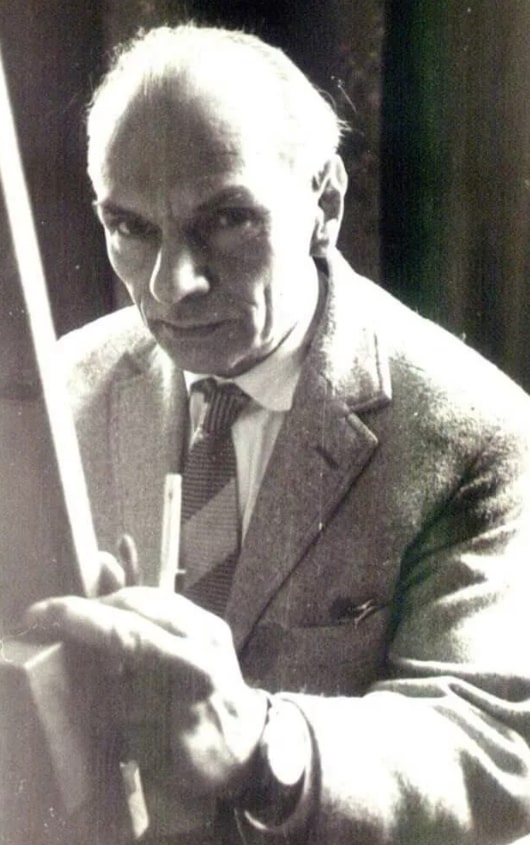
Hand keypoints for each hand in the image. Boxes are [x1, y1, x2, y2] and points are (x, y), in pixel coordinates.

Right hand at [25, 588, 267, 800]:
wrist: (250, 746)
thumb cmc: (201, 756)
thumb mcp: (153, 743)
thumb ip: (122, 698)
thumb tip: (95, 663)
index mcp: (192, 669)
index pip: (126, 633)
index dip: (81, 620)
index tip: (42, 614)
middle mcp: (203, 636)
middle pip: (136, 605)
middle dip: (90, 608)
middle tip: (52, 618)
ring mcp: (209, 624)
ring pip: (149, 597)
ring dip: (111, 604)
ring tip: (82, 619)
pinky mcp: (209, 620)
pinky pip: (164, 599)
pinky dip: (135, 598)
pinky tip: (117, 580)